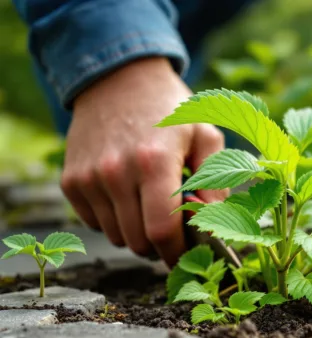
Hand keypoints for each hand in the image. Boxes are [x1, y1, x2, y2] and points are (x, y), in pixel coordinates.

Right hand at [63, 57, 226, 265]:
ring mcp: (88, 178)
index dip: (177, 254)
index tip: (189, 258)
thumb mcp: (206, 135)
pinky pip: (95, 224)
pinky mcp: (70, 182)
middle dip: (161, 246)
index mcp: (155, 162)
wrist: (119, 80)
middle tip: (176, 231)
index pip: (163, 232)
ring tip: (151, 205)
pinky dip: (114, 220)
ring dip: (137, 233)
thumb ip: (215, 181)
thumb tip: (214, 223)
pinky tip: (128, 195)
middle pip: (139, 242)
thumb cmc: (171, 111)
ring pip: (117, 237)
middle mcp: (116, 172)